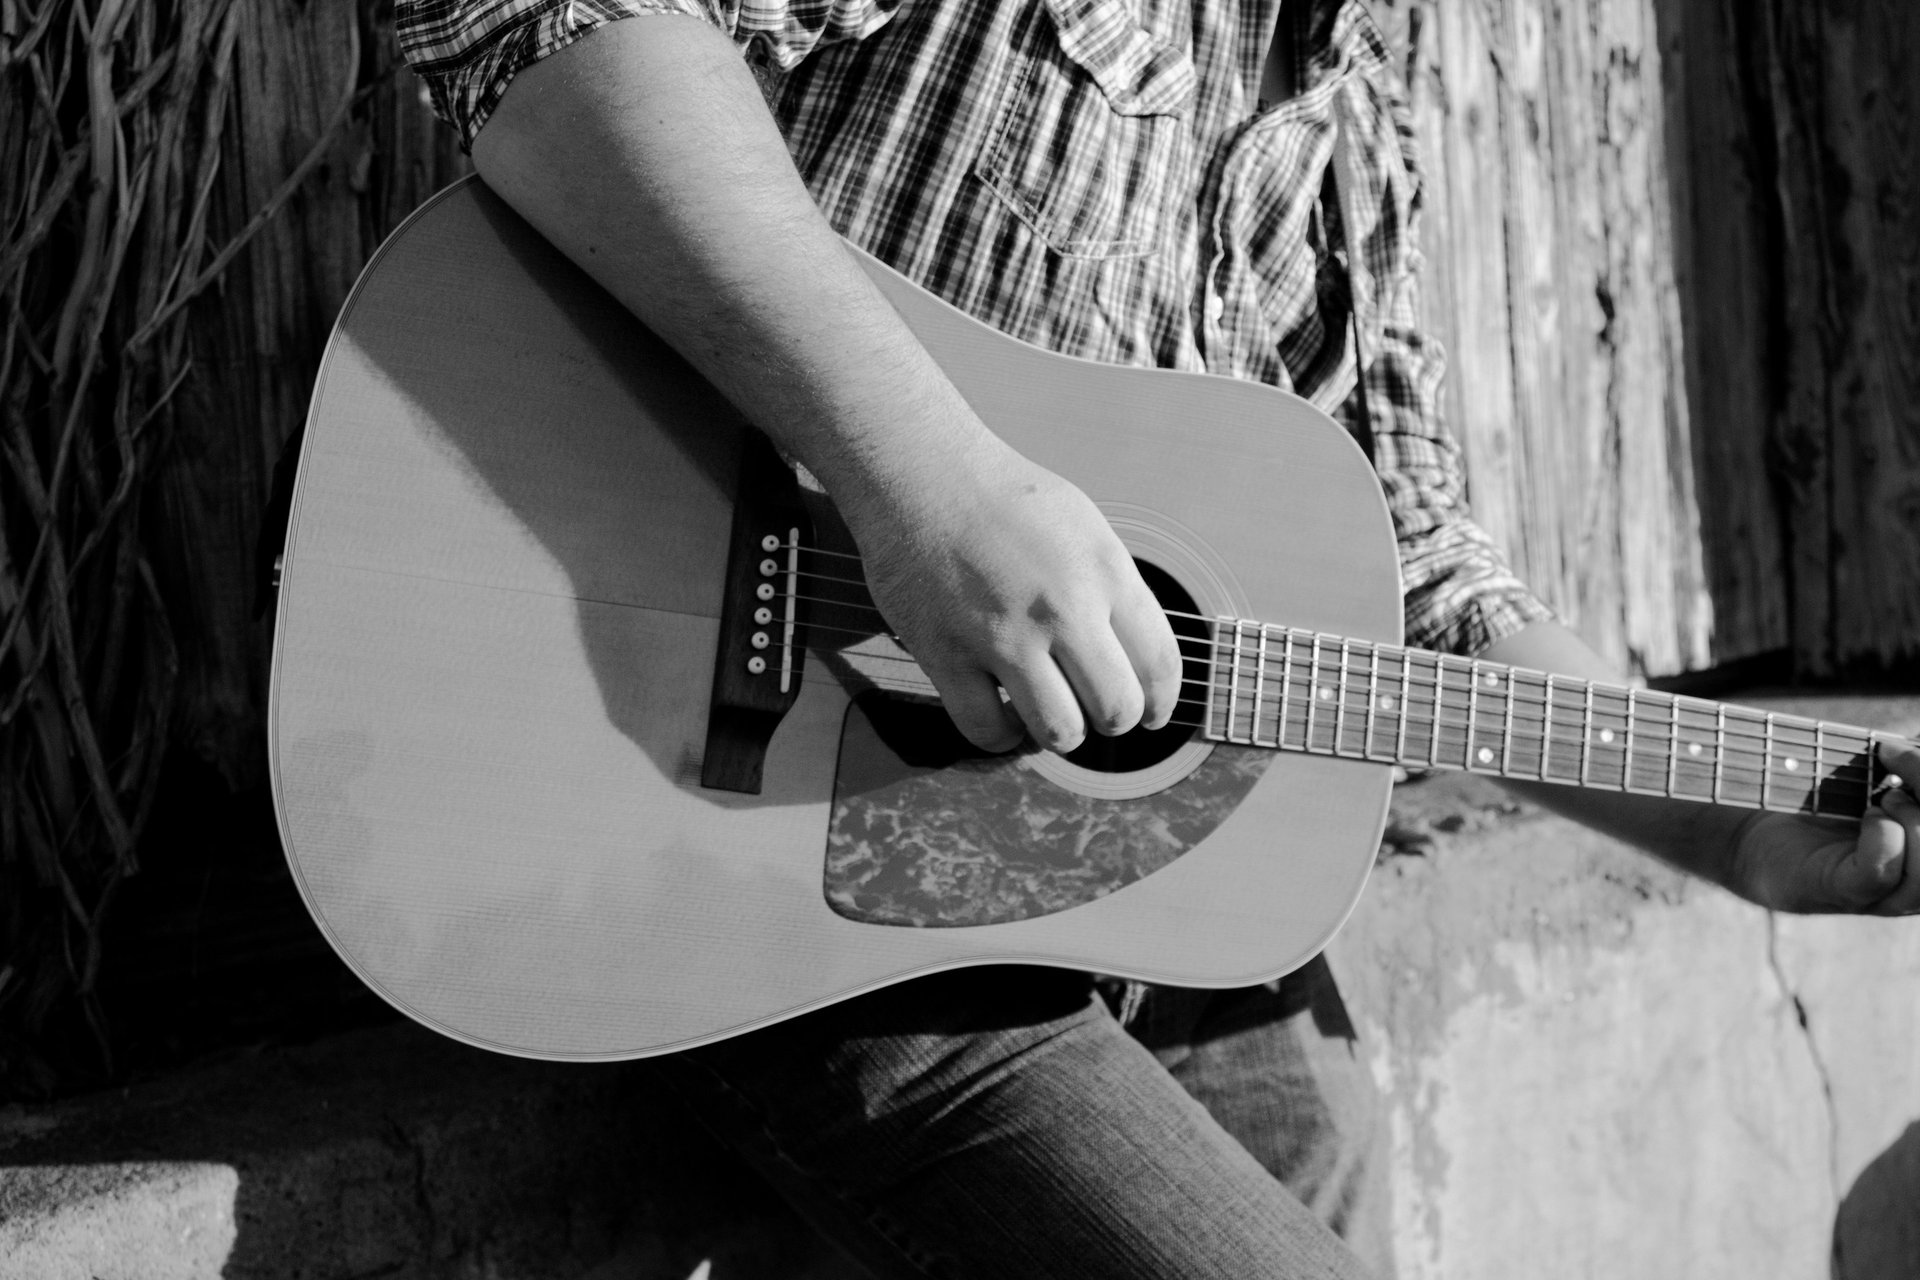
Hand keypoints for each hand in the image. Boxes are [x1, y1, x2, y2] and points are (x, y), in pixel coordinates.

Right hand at [841, 435, 1181, 753]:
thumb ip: (1114, 591)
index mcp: (1104, 571)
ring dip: (1060, 733)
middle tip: (1093, 711)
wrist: (921, 471)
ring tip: (1047, 715)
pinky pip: (986, 730)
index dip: (1161, 704)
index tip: (1151, 714)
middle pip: (1117, 710)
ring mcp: (1002, 634)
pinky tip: (1003, 717)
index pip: (1161, 665)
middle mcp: (1061, 607)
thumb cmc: (1003, 498)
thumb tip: (1136, 658)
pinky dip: (1001, 737)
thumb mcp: (1085, 527)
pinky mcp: (945, 653)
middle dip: (1112, 721)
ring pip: (1059, 732)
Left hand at [1725, 738, 1919, 914]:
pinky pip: (1881, 871)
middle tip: (1892, 763)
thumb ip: (1915, 765)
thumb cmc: (1823, 799)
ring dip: (1915, 818)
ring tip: (1882, 796)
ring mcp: (1888, 894)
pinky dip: (1882, 835)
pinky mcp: (1844, 893)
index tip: (1905, 748)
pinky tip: (1869, 816)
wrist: (1751, 834)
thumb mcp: (1881, 776)